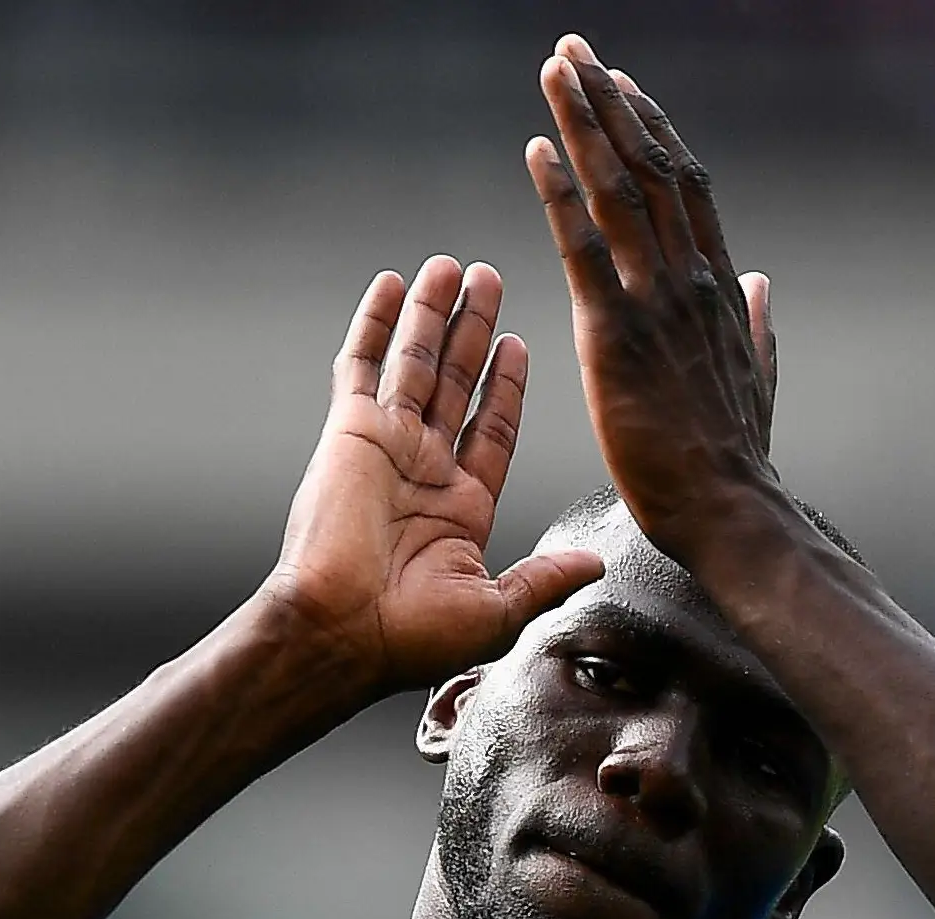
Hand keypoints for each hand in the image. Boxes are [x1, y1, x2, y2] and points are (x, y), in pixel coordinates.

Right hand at [264, 256, 604, 692]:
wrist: (341, 632)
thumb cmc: (412, 636)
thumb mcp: (498, 610)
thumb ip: (545, 578)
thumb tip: (593, 566)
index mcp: (462, 508)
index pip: (492, 428)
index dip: (505, 385)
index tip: (518, 342)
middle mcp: (424, 469)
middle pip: (456, 381)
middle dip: (473, 329)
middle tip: (489, 278)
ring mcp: (386, 445)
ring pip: (416, 362)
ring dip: (434, 313)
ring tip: (453, 267)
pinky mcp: (350, 431)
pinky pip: (361, 365)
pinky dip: (375, 323)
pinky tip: (390, 285)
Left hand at [530, 37, 780, 545]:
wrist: (731, 509)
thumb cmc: (736, 459)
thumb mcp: (759, 378)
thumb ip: (759, 325)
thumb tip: (763, 281)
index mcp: (720, 289)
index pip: (688, 189)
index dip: (655, 131)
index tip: (627, 87)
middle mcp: (691, 279)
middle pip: (650, 168)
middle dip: (611, 103)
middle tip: (575, 51)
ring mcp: (656, 303)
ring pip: (619, 190)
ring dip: (584, 123)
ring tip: (557, 70)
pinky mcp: (617, 336)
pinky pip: (584, 249)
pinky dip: (560, 194)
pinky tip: (537, 150)